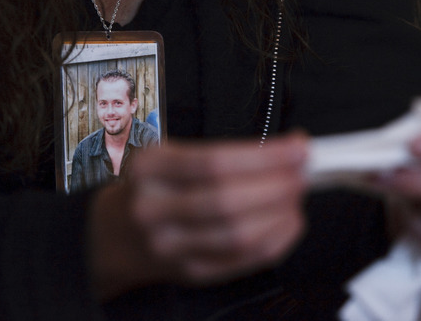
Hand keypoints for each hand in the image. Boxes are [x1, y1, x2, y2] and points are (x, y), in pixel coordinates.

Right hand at [88, 133, 308, 300]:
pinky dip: (277, 240)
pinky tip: (289, 221)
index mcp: (149, 169)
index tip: (298, 149)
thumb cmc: (150, 188)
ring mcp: (171, 247)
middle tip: (304, 171)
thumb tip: (285, 154)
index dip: (264, 157)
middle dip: (278, 185)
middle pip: (228, 201)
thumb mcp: (170, 157)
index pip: (214, 162)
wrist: (116, 233)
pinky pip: (244, 260)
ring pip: (239, 235)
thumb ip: (223, 156)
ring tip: (297, 194)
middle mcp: (154, 209)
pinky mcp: (190, 272)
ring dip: (281, 213)